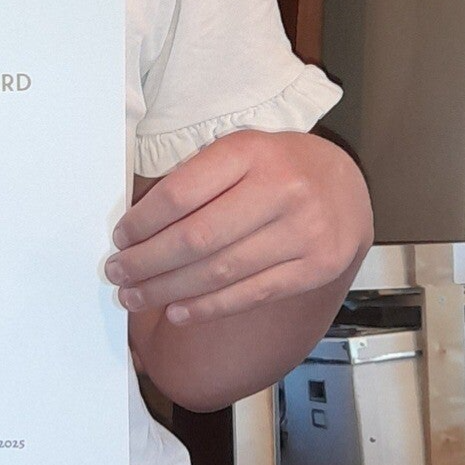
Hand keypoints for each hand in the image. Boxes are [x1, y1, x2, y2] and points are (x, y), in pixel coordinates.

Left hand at [105, 130, 371, 326]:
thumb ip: (195, 182)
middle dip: (147, 263)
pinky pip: (250, 294)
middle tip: (118, 274)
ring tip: (136, 296)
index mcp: (250, 152)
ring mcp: (303, 232)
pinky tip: (177, 311)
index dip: (142, 223)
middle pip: (196, 239)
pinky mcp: (315, 267)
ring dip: (168, 290)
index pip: (180, 194)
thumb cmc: (278, 167)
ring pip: (219, 272)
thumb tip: (136, 231)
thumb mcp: (237, 153)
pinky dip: (208, 307)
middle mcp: (281, 189)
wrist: (346, 186)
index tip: (121, 239)